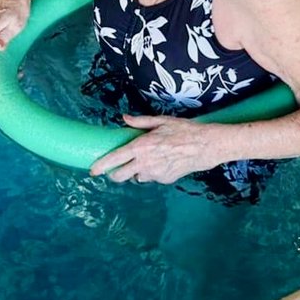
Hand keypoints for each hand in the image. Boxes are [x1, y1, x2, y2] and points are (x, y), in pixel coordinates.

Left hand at [89, 115, 218, 184]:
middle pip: (120, 176)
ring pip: (136, 177)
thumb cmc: (184, 130)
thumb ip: (140, 122)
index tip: (93, 170)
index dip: (101, 166)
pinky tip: (162, 162)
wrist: (206, 146)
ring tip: (147, 159)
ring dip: (136, 171)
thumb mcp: (161, 121)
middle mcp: (145, 163)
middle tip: (115, 167)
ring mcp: (155, 174)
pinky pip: (151, 178)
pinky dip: (152, 172)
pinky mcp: (164, 180)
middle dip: (114, 174)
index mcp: (141, 146)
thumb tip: (124, 119)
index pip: (114, 159)